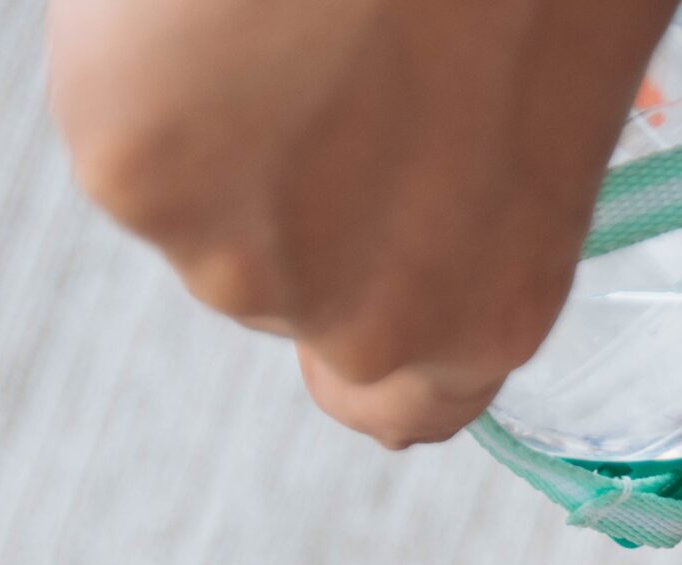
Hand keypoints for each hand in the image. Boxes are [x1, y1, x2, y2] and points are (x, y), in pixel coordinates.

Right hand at [48, 0, 677, 446]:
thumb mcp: (559, 86)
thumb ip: (486, 176)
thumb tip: (449, 146)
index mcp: (491, 313)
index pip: (395, 407)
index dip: (360, 322)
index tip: (349, 247)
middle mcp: (368, 323)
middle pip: (280, 286)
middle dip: (290, 183)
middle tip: (325, 49)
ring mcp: (239, 259)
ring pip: (191, 202)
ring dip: (216, 115)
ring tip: (281, 8)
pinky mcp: (135, 173)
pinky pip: (122, 115)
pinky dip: (145, 49)